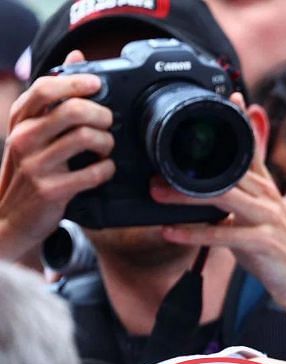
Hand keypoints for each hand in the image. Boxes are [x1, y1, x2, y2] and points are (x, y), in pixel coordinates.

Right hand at [0, 51, 114, 260]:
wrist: (10, 216)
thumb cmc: (30, 168)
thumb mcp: (34, 130)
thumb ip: (54, 97)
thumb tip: (77, 57)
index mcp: (20, 120)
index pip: (45, 88)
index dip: (77, 81)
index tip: (98, 85)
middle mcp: (24, 138)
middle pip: (72, 110)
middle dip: (101, 114)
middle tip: (108, 123)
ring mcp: (36, 165)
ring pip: (85, 138)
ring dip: (106, 142)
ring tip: (105, 148)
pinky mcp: (51, 190)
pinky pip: (93, 173)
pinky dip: (106, 170)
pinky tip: (103, 170)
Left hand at [152, 94, 285, 338]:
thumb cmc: (275, 255)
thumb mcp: (256, 219)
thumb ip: (235, 199)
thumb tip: (206, 187)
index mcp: (266, 189)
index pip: (251, 150)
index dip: (239, 123)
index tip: (228, 97)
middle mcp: (268, 198)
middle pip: (227, 171)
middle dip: (191, 164)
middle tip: (153, 162)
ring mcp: (268, 218)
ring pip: (223, 197)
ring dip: (186, 195)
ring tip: (155, 192)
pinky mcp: (265, 243)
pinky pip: (225, 235)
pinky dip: (196, 233)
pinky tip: (170, 232)